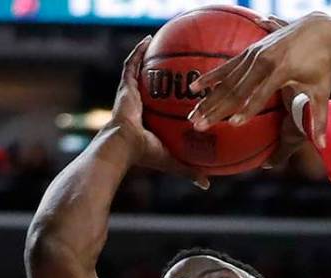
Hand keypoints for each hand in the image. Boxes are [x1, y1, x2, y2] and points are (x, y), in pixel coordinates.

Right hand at [108, 36, 209, 188]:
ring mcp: (129, 94)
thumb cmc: (145, 155)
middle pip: (148, 84)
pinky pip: (132, 64)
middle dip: (156, 72)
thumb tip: (207, 185)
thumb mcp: (173, 161)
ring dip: (146, 55)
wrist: (123, 146)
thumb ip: (190, 170)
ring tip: (156, 41)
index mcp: (147, 120)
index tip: (179, 89)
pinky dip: (139, 51)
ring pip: (138, 70)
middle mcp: (137, 104)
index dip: (166, 97)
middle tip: (170, 61)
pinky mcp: (125, 86)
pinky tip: (148, 39)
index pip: (158, 105)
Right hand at [187, 12, 330, 147]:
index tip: (234, 124)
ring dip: (208, 98)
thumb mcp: (321, 91)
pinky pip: (227, 66)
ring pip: (227, 80)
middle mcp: (263, 60)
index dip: (248, 109)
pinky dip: (211, 78)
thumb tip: (322, 146)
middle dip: (217, 109)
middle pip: (236, 89)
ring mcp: (254, 54)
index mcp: (281, 70)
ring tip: (193, 114)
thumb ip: (319, 119)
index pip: (261, 94)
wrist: (319, 30)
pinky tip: (194, 88)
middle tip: (199, 125)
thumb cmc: (322, 65)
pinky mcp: (250, 51)